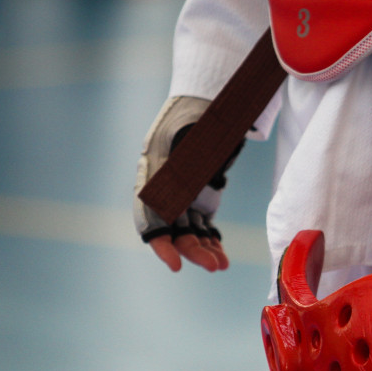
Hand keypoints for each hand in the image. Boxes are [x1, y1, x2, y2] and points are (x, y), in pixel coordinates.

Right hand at [133, 96, 236, 271]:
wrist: (215, 104)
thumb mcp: (191, 143)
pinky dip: (212, 241)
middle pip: (172, 229)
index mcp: (152, 174)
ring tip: (221, 265)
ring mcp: (183, 194)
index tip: (175, 264)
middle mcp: (163, 188)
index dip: (161, 244)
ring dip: (204, 250)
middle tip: (213, 266)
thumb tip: (174, 204)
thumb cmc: (200, 119)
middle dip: (192, 250)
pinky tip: (221, 256)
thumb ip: (183, 172)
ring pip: (189, 231)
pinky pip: (203, 225)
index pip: (149, 218)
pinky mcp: (201, 198)